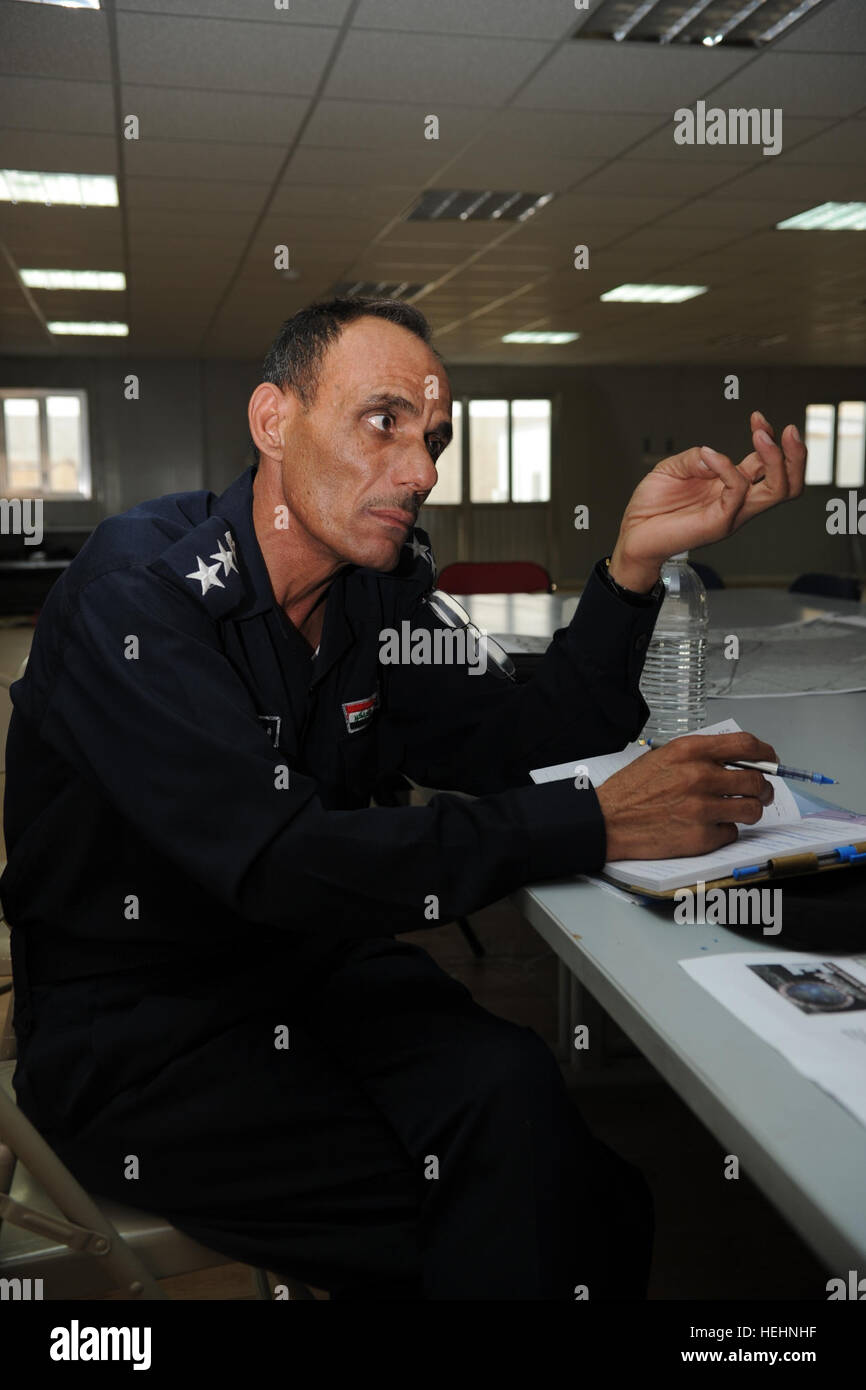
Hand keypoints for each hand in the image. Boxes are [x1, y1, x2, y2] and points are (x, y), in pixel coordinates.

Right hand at [595, 732, 777, 860]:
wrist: (607, 821)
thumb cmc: (631, 790)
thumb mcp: (663, 757)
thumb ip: (699, 756)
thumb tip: (735, 761)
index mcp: (690, 752)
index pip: (746, 745)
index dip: (766, 753)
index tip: (770, 760)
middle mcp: (699, 777)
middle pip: (755, 781)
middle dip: (763, 789)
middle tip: (760, 793)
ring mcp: (701, 809)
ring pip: (750, 810)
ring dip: (749, 811)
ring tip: (738, 812)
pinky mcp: (700, 837)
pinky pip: (731, 834)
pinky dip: (724, 832)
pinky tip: (708, 827)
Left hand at [608, 411, 806, 591]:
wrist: (633, 534)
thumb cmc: (653, 505)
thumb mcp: (674, 468)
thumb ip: (697, 457)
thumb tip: (715, 453)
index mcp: (730, 487)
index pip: (767, 465)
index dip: (769, 440)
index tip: (757, 417)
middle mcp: (738, 502)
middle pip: (789, 484)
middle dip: (796, 455)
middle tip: (788, 429)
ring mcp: (732, 514)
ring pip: (778, 491)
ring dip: (776, 459)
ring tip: (761, 435)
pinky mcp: (718, 523)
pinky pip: (737, 492)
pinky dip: (727, 468)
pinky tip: (709, 456)